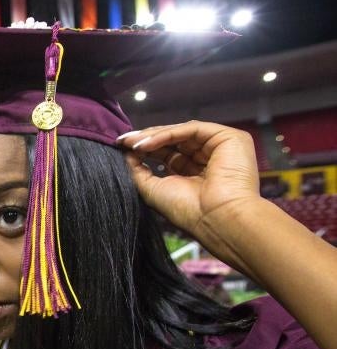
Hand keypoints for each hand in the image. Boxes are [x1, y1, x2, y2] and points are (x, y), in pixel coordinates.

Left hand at [119, 121, 261, 262]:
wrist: (216, 219)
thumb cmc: (187, 211)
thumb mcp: (153, 189)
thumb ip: (138, 170)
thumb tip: (125, 152)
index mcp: (195, 172)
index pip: (167, 153)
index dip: (144, 148)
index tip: (120, 147)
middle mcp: (208, 157)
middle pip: (173, 140)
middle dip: (146, 139)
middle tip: (122, 141)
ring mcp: (220, 147)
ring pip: (181, 132)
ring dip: (153, 136)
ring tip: (131, 143)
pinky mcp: (229, 138)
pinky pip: (192, 130)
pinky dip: (167, 135)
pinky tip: (146, 144)